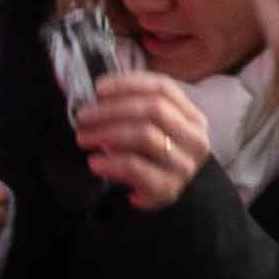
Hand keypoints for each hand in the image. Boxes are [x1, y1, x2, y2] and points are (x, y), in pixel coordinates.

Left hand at [77, 66, 209, 208]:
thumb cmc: (151, 158)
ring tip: (83, 138)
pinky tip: (94, 163)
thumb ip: (135, 110)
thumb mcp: (152, 130)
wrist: (163, 194)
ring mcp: (184, 164)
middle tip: (83, 117)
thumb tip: (97, 94)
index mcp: (193, 117)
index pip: (163, 88)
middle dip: (112, 110)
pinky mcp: (167, 188)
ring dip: (107, 133)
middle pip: (155, 109)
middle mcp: (195, 138)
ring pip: (145, 136)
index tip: (97, 88)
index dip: (129, 84)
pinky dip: (111, 162)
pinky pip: (136, 168)